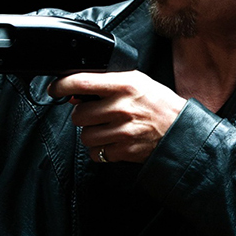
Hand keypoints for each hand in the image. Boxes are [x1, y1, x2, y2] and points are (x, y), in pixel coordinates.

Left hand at [48, 71, 186, 163]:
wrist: (181, 130)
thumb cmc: (157, 103)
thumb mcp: (136, 82)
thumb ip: (106, 83)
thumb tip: (74, 91)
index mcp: (124, 85)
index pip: (82, 82)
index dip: (61, 85)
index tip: (54, 89)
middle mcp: (122, 108)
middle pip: (78, 115)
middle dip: (82, 115)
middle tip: (95, 114)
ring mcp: (123, 131)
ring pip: (84, 136)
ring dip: (90, 133)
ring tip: (106, 128)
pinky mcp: (124, 151)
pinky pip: (95, 153)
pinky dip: (100, 149)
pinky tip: (112, 141)